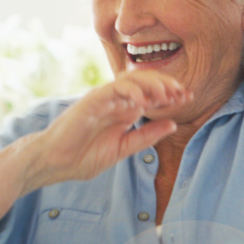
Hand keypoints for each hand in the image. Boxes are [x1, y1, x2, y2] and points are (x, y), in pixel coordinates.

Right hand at [26, 69, 189, 188]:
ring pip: (130, 79)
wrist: (55, 164)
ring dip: (152, 84)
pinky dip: (130, 92)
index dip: (171, 93)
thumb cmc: (83, 156)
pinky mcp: (91, 101)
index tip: (188, 99)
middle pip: (145, 81)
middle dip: (166, 85)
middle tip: (182, 94)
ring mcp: (103, 98)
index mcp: (124, 109)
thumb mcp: (124, 148)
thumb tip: (173, 125)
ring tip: (166, 95)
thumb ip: (147, 136)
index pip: (152, 92)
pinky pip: (113, 89)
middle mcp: (115, 100)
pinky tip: (143, 102)